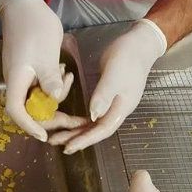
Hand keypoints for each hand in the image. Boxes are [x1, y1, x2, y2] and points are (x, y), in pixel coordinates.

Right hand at [0, 0, 78, 141]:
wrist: (24, 6)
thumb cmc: (32, 28)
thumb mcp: (45, 54)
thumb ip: (50, 78)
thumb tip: (56, 99)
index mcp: (16, 80)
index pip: (17, 111)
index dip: (29, 126)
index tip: (45, 136)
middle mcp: (17, 82)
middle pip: (30, 109)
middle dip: (52, 116)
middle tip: (75, 120)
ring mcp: (23, 77)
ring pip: (38, 99)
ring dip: (56, 97)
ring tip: (71, 80)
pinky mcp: (30, 71)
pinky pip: (41, 87)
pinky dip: (55, 85)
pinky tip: (65, 73)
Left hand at [49, 19, 166, 153]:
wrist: (137, 44)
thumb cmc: (127, 58)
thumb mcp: (114, 75)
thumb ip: (104, 96)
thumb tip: (93, 117)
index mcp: (122, 108)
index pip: (102, 130)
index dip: (85, 140)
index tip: (68, 147)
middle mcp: (117, 110)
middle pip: (95, 131)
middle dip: (75, 138)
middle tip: (55, 142)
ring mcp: (111, 104)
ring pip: (91, 124)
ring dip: (75, 130)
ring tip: (56, 135)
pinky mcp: (105, 98)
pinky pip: (90, 115)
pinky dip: (78, 120)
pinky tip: (67, 123)